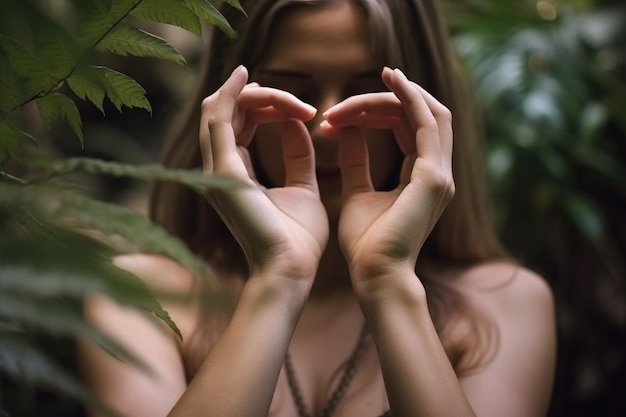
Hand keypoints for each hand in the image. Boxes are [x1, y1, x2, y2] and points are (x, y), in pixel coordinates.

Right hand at [200, 66, 328, 282]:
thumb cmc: (298, 239)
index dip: (265, 107)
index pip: (239, 125)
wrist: (291, 269)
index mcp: (234, 176)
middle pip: (228, 114)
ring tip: (284, 95)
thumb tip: (297, 123)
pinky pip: (219, 119)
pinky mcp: (222, 171)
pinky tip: (245, 77)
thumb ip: (298, 155)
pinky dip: (230, 94)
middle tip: (299, 104)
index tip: (302, 108)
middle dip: (263, 99)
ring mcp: (215, 171)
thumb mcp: (303, 187)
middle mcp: (217, 171)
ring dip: (254, 95)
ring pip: (221, 111)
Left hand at [323, 67, 454, 286]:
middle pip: (422, 116)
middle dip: (387, 101)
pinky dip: (411, 99)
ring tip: (381, 75)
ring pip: (429, 114)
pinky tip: (391, 82)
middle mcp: (439, 173)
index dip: (379, 113)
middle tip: (349, 100)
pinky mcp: (433, 177)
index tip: (340, 115)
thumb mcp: (357, 192)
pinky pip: (426, 123)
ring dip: (400, 94)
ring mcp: (441, 175)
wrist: (374, 275)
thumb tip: (345, 131)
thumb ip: (356, 161)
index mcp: (423, 177)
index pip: (410, 128)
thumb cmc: (365, 244)